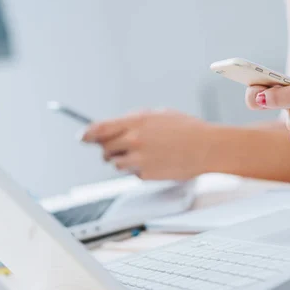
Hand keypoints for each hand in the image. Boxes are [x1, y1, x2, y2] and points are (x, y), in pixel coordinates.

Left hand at [82, 110, 214, 179]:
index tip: (82, 137)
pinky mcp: (146, 174)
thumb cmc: (188, 130)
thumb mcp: (159, 115)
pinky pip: (133, 174)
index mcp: (136, 121)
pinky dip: (139, 171)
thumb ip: (134, 121)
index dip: (87, 134)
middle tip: (117, 150)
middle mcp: (134, 140)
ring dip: (123, 162)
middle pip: (104, 149)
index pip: (99, 128)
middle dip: (108, 150)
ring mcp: (139, 159)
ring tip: (144, 156)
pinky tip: (156, 163)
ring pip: (116, 164)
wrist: (207, 148)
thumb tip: (116, 127)